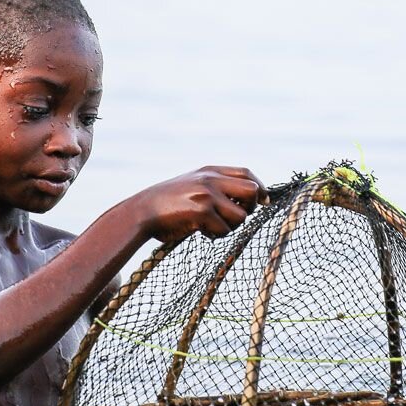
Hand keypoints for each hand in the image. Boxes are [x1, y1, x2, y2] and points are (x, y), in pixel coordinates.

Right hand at [133, 166, 265, 241]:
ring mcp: (206, 194)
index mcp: (210, 171)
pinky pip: (224, 229)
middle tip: (235, 217)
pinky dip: (216, 235)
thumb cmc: (168, 204)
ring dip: (230, 226)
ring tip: (212, 227)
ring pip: (241, 215)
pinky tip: (202, 232)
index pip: (246, 173)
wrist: (142, 211)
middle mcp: (210, 179)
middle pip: (252, 191)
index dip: (260, 188)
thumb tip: (249, 199)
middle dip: (250, 208)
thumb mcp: (192, 185)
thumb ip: (216, 186)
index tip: (263, 201)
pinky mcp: (201, 211)